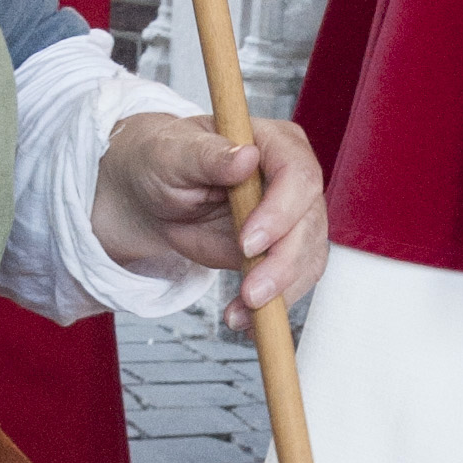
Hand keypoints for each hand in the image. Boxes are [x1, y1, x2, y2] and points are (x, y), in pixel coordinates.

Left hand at [92, 110, 329, 328]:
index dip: (280, 212)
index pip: (298, 175)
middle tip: (251, 293)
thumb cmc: (162, 161)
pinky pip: (293, 280)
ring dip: (280, 292)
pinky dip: (274, 304)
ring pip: (308, 257)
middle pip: (310, 223)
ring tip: (241, 314)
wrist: (152, 194)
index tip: (247, 242)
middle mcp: (291, 178)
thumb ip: (208, 156)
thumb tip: (246, 158)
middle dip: (283, 264)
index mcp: (273, 142)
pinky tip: (245, 319)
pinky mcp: (281, 249)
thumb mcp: (172, 154)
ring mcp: (291, 216)